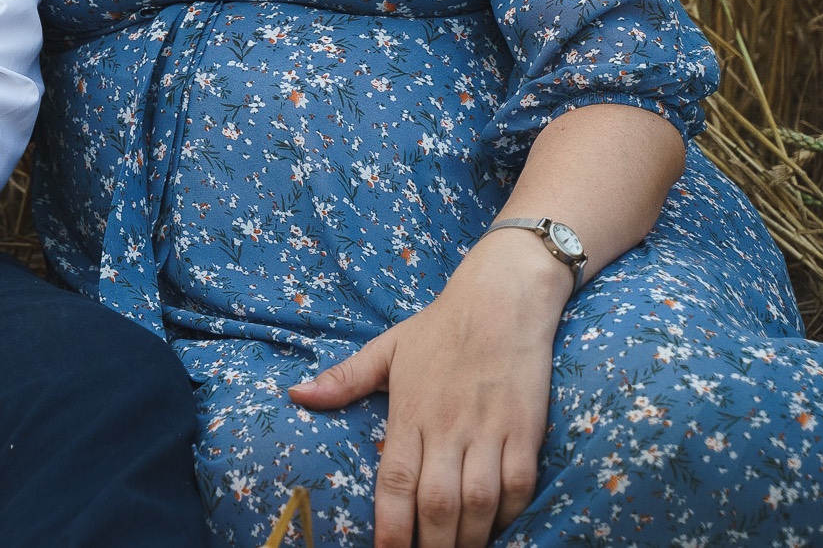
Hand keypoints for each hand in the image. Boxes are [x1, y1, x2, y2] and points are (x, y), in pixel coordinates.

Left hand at [286, 232, 571, 546]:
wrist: (502, 299)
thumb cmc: (440, 327)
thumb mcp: (386, 348)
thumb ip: (344, 380)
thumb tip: (296, 396)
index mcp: (409, 412)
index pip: (393, 481)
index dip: (390, 526)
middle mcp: (448, 427)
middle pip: (437, 502)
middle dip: (432, 543)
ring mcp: (490, 431)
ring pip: (481, 501)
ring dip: (471, 537)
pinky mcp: (526, 430)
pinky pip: (520, 484)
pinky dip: (511, 512)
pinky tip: (500, 527)